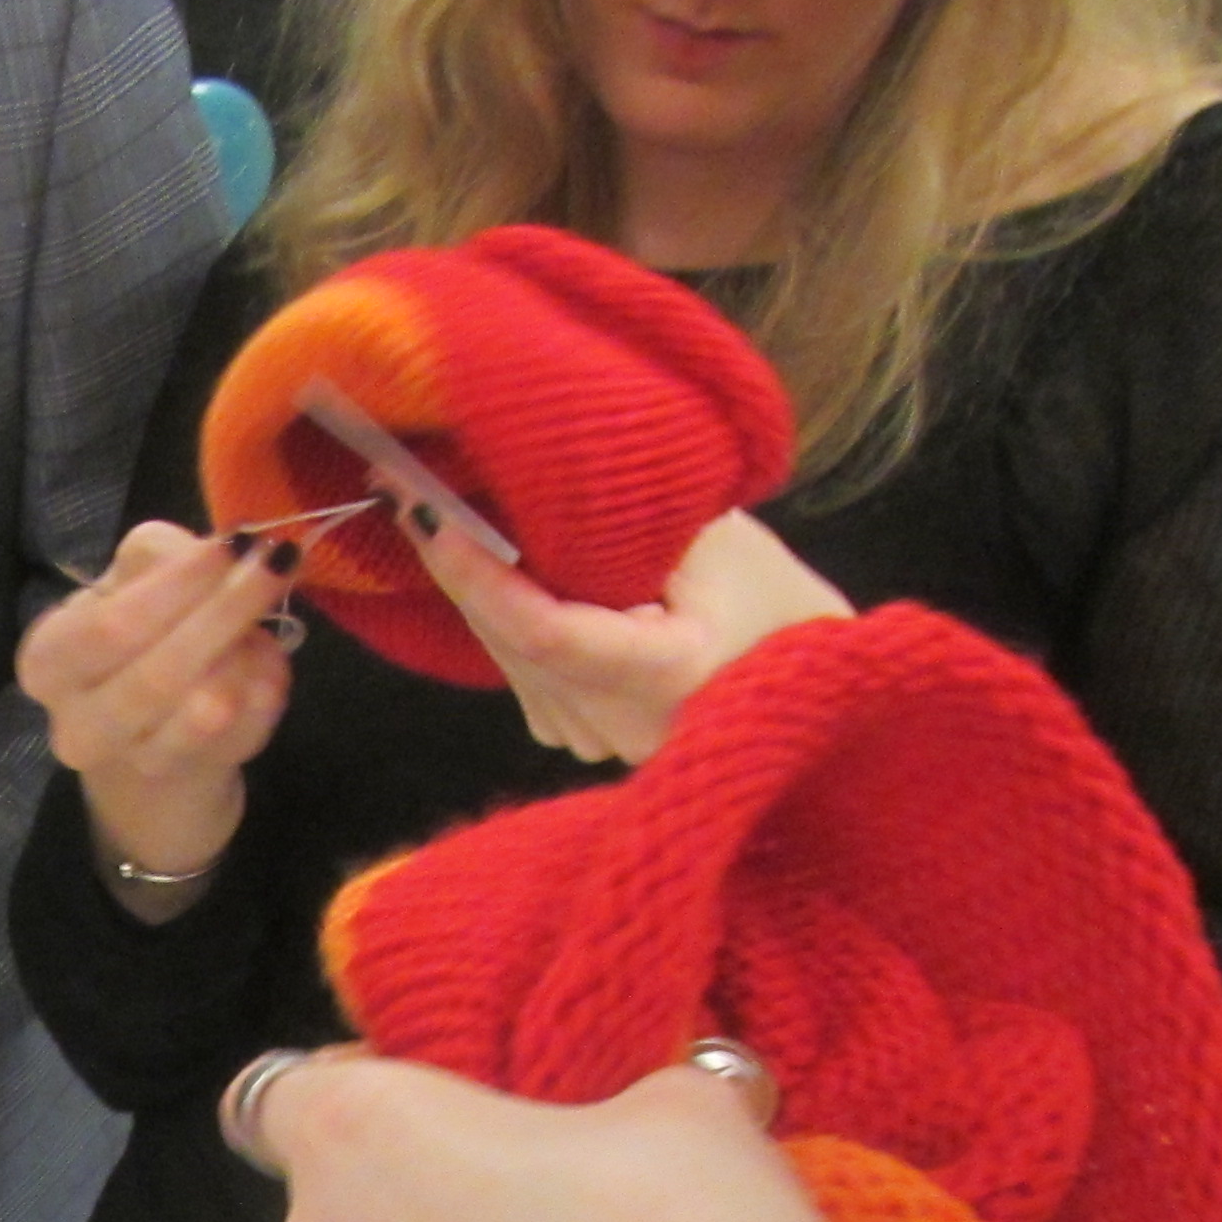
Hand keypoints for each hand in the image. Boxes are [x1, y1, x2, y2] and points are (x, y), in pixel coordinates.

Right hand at [13, 522, 296, 893]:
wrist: (146, 736)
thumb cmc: (135, 639)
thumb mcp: (128, 583)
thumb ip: (160, 556)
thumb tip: (222, 550)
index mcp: (48, 662)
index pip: (111, 626)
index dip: (178, 585)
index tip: (232, 543)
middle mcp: (78, 725)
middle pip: (159, 675)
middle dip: (227, 612)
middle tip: (278, 562)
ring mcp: (137, 763)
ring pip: (208, 710)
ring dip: (247, 653)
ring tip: (263, 617)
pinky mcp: (196, 777)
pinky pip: (249, 729)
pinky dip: (269, 683)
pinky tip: (266, 657)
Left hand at [405, 506, 853, 764]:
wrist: (813, 680)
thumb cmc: (775, 601)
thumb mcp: (716, 538)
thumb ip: (630, 520)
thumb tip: (524, 480)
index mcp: (665, 678)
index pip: (546, 631)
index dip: (482, 575)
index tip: (434, 516)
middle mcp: (620, 726)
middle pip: (514, 643)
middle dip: (460, 566)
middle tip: (408, 487)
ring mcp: (594, 742)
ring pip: (509, 657)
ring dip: (474, 590)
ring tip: (436, 511)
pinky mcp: (579, 737)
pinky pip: (521, 670)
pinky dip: (502, 618)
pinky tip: (489, 566)